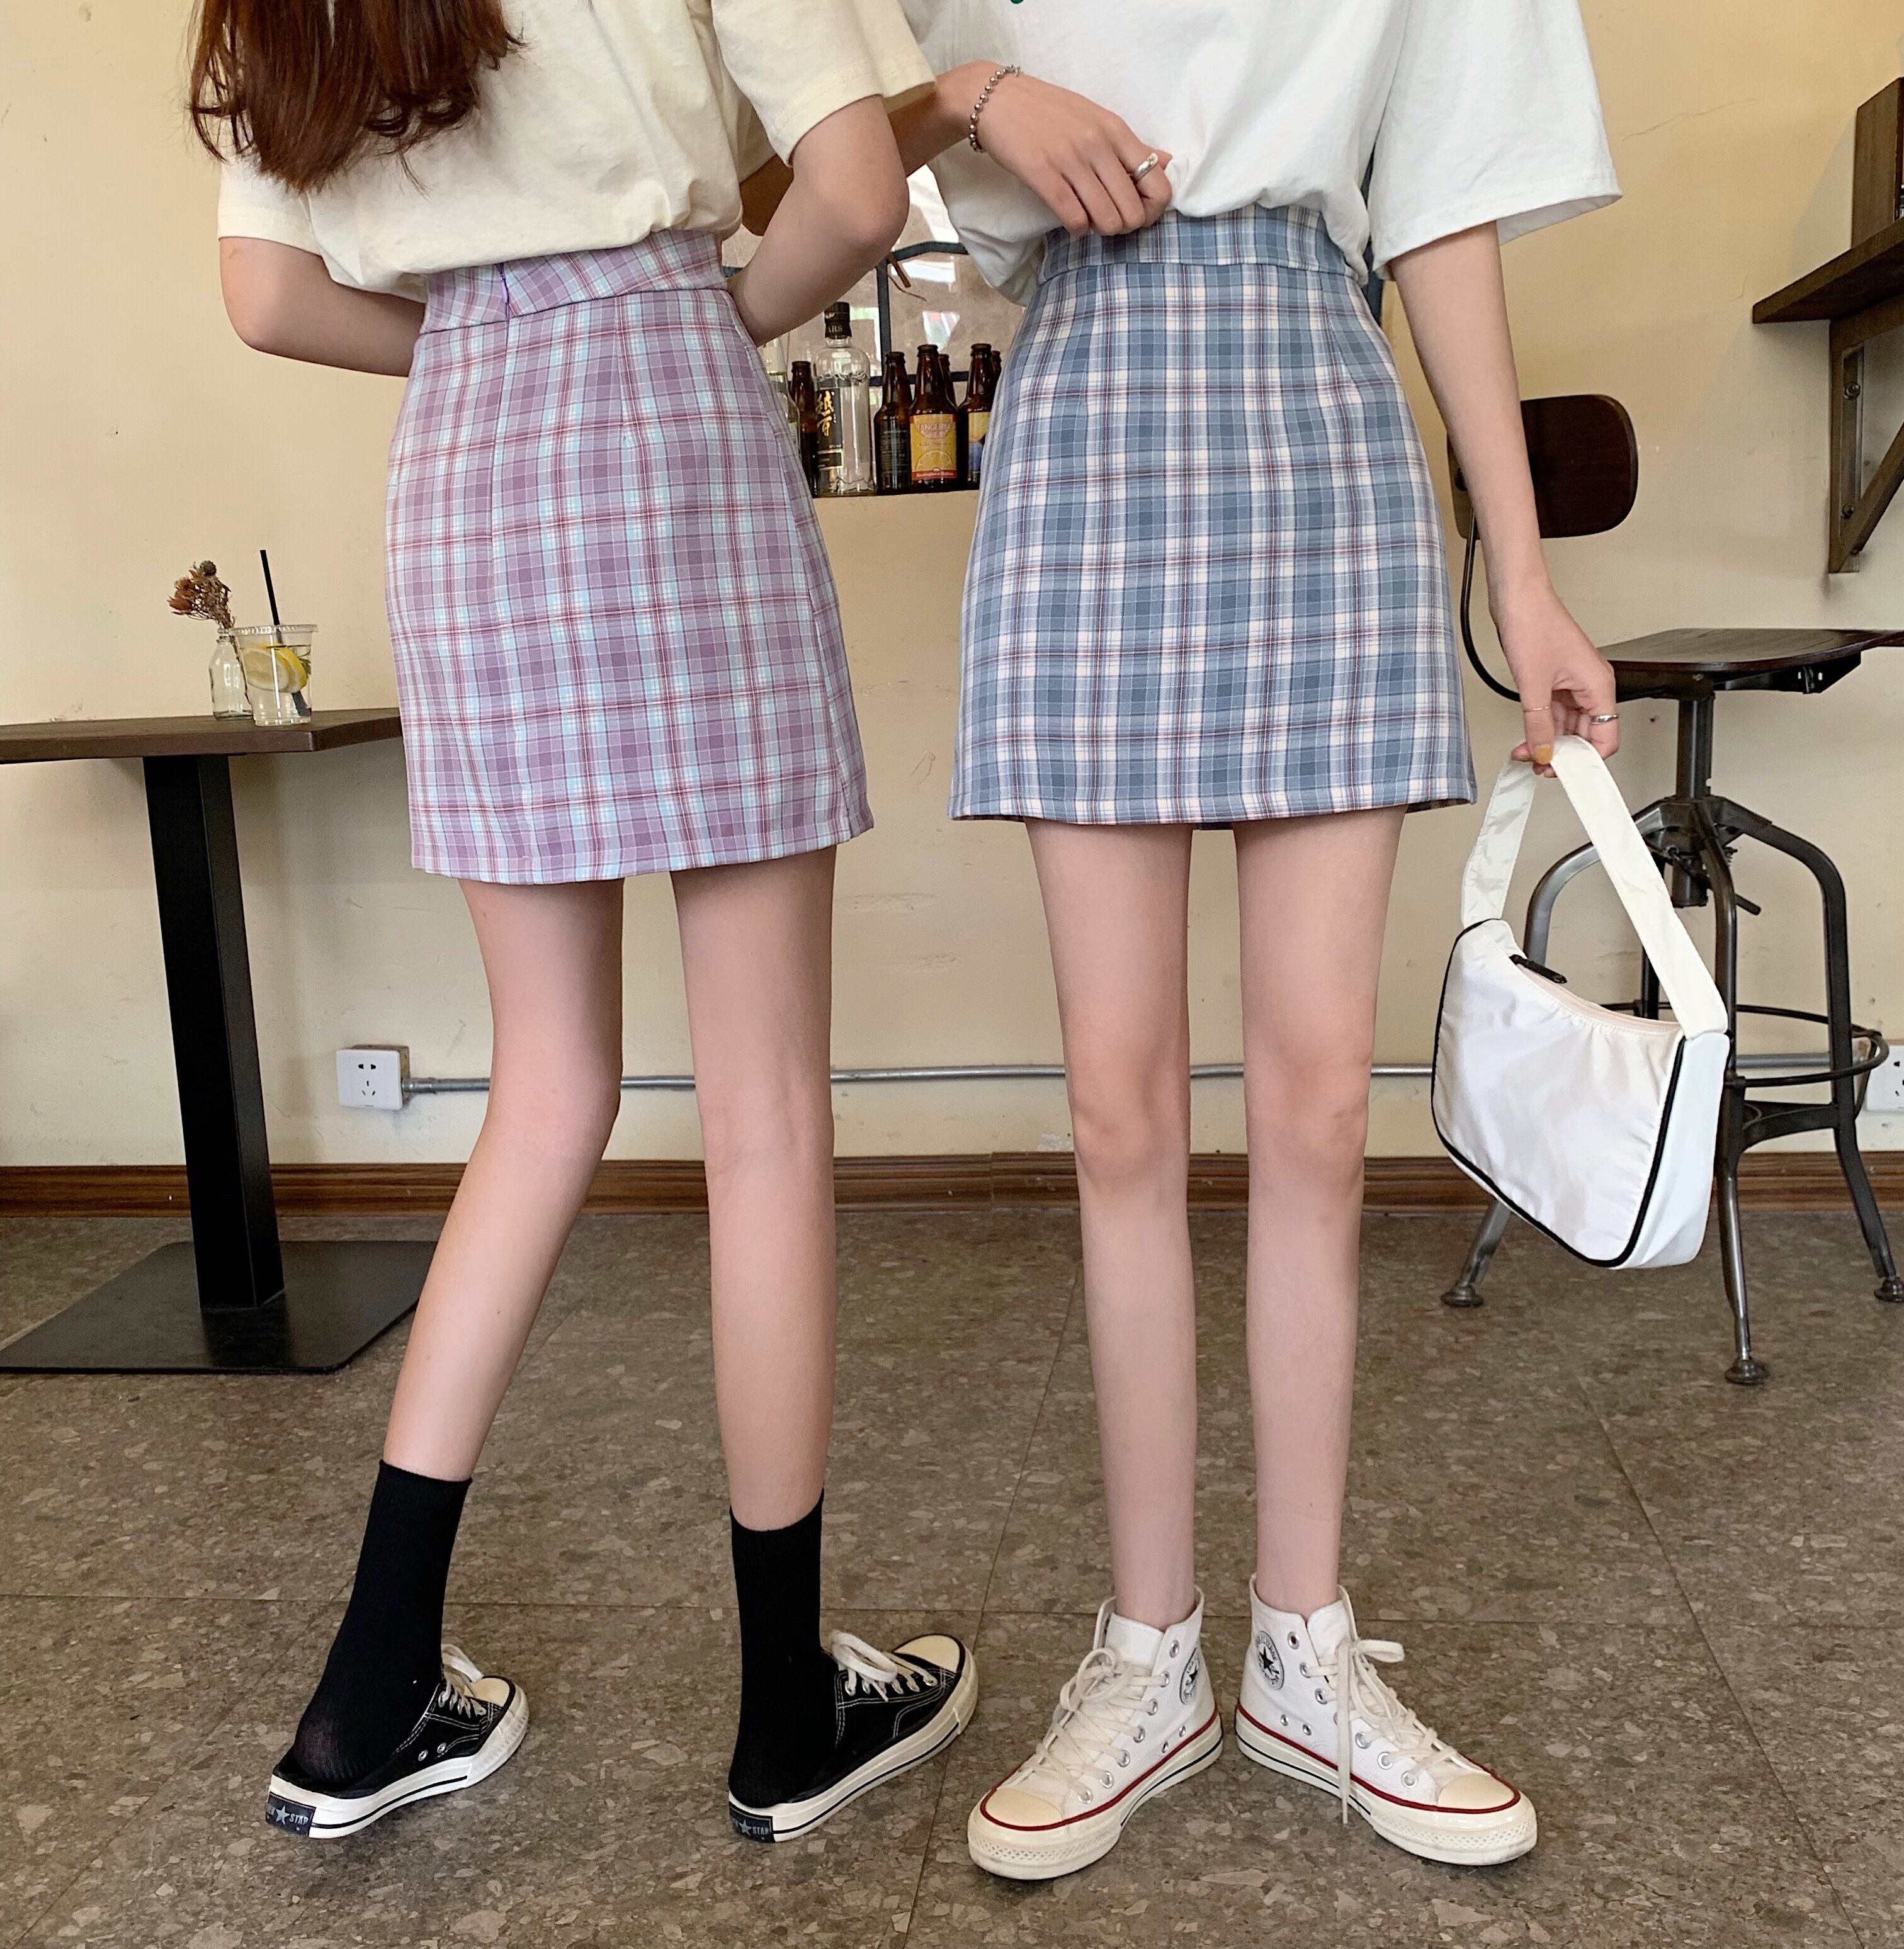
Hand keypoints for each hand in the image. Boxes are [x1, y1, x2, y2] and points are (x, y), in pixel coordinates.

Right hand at [961, 68, 1171, 236]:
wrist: (998, 99)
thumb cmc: (1049, 111)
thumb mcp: (1096, 117)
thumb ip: (1131, 144)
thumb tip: (1166, 162)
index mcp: (1116, 130)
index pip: (1157, 183)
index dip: (1152, 209)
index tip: (1137, 211)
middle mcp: (1098, 144)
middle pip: (1133, 211)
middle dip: (1123, 226)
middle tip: (1108, 219)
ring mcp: (1071, 160)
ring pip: (1106, 220)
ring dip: (1099, 229)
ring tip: (1088, 219)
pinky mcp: (1043, 175)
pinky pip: (1074, 219)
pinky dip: (1076, 229)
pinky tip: (1071, 220)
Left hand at [1491, 578, 1618, 772]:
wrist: (1517, 596)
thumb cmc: (1534, 623)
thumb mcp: (1534, 685)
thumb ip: (1539, 725)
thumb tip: (1542, 753)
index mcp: (1599, 685)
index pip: (1606, 738)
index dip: (1586, 761)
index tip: (1565, 773)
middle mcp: (1590, 685)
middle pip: (1586, 735)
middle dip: (1563, 754)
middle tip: (1539, 767)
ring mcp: (1573, 682)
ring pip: (1567, 726)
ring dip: (1548, 742)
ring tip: (1526, 756)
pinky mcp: (1555, 679)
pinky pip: (1554, 713)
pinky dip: (1541, 727)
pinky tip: (1526, 739)